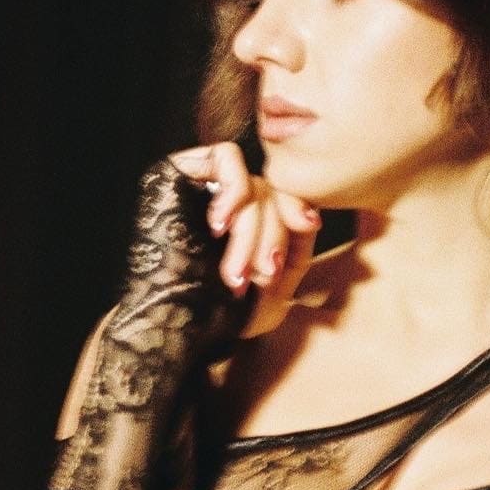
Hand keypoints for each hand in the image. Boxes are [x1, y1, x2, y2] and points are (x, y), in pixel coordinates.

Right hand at [168, 142, 321, 337]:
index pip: (285, 197)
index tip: (308, 226)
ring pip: (252, 183)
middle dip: (271, 235)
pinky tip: (218, 227)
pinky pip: (226, 157)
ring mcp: (204, 184)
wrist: (178, 331)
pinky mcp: (180, 171)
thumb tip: (310, 214)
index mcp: (248, 221)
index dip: (298, 208)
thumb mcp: (277, 289)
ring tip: (235, 272)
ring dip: (250, 229)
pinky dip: (234, 190)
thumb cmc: (224, 316)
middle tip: (262, 274)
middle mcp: (227, 200)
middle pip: (270, 193)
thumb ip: (297, 249)